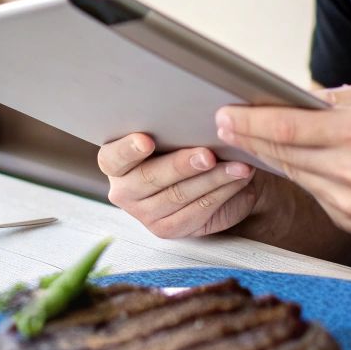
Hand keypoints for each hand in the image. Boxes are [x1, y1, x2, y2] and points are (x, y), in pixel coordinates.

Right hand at [98, 133, 257, 238]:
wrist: (207, 177)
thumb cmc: (184, 147)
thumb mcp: (174, 135)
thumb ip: (174, 131)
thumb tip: (197, 120)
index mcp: (114, 162)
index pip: (113, 157)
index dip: (129, 149)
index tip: (147, 140)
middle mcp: (124, 191)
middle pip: (151, 177)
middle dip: (182, 165)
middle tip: (207, 155)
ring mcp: (144, 214)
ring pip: (179, 195)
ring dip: (212, 179)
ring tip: (237, 166)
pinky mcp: (168, 229)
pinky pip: (198, 210)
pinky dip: (222, 193)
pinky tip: (238, 180)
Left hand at [215, 81, 350, 236]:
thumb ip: (338, 97)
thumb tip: (295, 95)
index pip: (287, 127)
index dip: (250, 121)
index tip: (226, 114)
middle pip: (283, 153)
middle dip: (250, 137)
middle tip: (225, 124)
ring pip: (294, 174)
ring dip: (270, 156)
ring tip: (249, 138)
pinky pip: (313, 193)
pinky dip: (300, 175)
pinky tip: (289, 161)